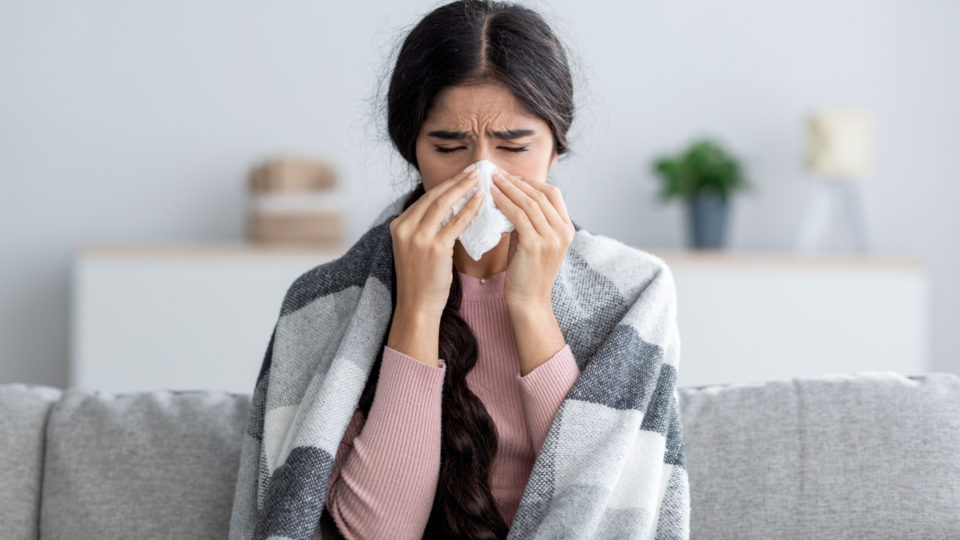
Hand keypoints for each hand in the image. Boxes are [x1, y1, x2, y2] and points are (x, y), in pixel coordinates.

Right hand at [389, 167, 482, 318]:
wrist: (416, 306)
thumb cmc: (421, 280)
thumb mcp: (415, 248)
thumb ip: (425, 228)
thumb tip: (449, 209)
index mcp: (398, 225)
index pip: (425, 199)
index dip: (445, 185)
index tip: (462, 175)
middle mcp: (404, 227)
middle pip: (433, 196)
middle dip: (455, 181)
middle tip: (474, 170)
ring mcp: (418, 237)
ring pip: (443, 204)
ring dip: (462, 188)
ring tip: (478, 179)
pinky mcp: (434, 248)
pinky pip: (455, 222)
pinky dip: (469, 209)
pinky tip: (480, 200)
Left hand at [490, 169, 574, 309]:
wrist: (529, 300)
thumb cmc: (527, 272)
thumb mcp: (533, 241)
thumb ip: (528, 221)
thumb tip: (510, 198)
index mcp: (566, 229)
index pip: (553, 194)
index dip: (531, 182)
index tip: (511, 177)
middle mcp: (563, 231)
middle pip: (541, 195)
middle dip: (518, 182)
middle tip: (498, 173)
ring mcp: (552, 238)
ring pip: (530, 202)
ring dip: (509, 188)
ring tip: (493, 180)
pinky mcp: (536, 245)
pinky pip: (519, 216)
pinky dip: (505, 203)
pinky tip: (493, 196)